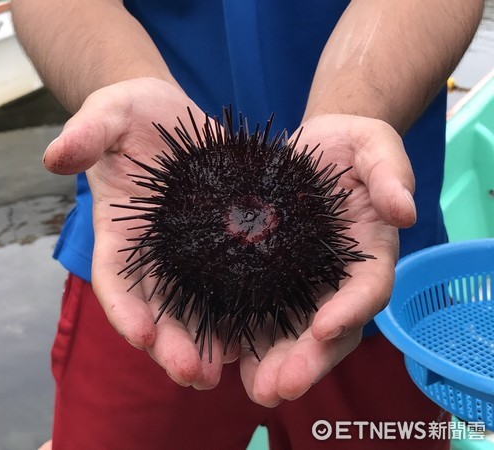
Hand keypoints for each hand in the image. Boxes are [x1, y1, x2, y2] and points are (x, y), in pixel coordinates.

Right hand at [43, 78, 228, 388]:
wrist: (172, 116)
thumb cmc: (132, 115)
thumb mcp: (108, 114)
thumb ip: (86, 134)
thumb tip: (54, 158)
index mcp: (119, 234)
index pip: (115, 279)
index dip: (125, 309)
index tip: (142, 336)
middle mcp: (154, 255)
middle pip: (159, 309)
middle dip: (172, 345)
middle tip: (193, 376)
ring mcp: (191, 253)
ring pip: (197, 307)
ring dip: (208, 343)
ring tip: (227, 371)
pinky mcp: (226, 244)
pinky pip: (233, 282)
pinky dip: (242, 311)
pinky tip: (258, 335)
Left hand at [239, 114, 415, 405]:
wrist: (305, 149)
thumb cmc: (345, 144)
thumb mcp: (372, 145)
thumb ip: (390, 172)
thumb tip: (405, 211)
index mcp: (367, 252)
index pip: (367, 289)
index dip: (351, 310)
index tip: (325, 327)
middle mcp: (334, 278)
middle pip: (328, 328)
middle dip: (307, 360)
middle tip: (279, 387)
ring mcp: (299, 282)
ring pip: (291, 332)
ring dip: (274, 364)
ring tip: (254, 388)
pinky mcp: (265, 278)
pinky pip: (256, 312)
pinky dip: (244, 338)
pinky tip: (224, 356)